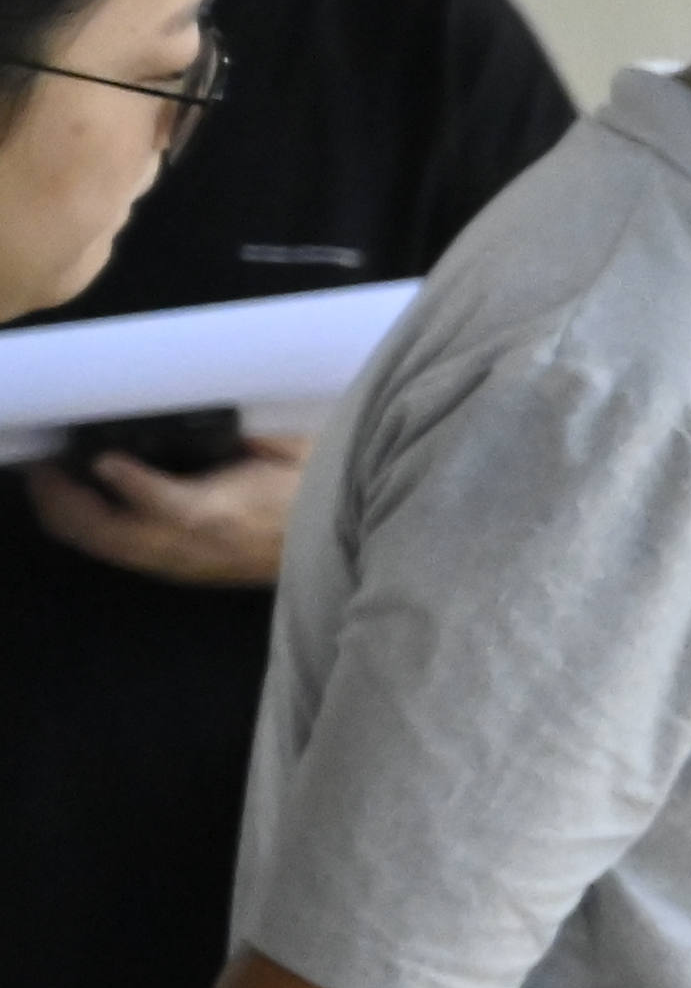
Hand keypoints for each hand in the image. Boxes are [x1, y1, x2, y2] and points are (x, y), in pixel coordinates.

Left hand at [23, 434, 305, 588]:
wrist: (348, 544)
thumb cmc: (323, 488)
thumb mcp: (297, 448)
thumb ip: (248, 435)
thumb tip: (204, 417)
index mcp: (228, 514)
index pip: (164, 505)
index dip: (127, 481)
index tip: (102, 458)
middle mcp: (195, 546)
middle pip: (111, 533)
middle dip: (67, 501)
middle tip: (45, 467)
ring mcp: (185, 562)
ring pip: (108, 548)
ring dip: (70, 519)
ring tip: (49, 485)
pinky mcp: (185, 569)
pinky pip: (124, 553)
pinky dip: (92, 532)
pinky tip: (81, 510)